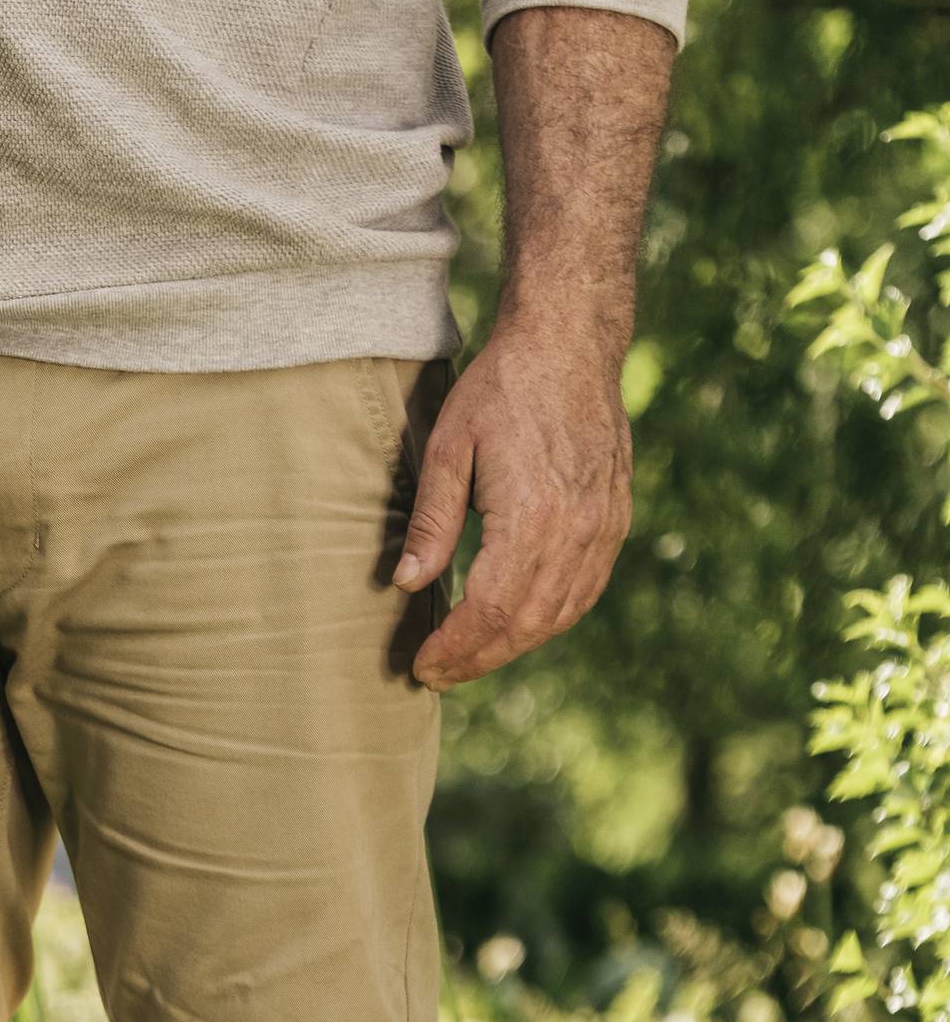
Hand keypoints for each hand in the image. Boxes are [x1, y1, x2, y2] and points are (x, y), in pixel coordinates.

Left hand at [393, 325, 633, 689]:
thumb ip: (431, 522)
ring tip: (469, 659)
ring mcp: (604, 528)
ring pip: (561, 613)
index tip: (421, 667)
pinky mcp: (615, 519)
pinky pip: (586, 589)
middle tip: (437, 675)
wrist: (570, 346)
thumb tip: (406, 585)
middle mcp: (578, 532)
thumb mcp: (448, 447)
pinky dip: (551, 618)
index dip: (455, 647)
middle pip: (527, 623)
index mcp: (533, 517)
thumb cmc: (500, 390)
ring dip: (514, 646)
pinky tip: (519, 626)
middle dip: (479, 657)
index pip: (491, 608)